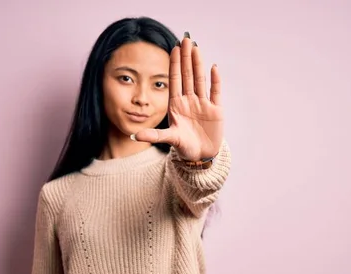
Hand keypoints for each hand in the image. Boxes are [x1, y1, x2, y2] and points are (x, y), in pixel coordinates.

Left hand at [132, 33, 222, 160]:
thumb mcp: (169, 139)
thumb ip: (154, 136)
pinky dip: (215, 80)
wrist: (201, 157)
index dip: (174, 64)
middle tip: (186, 39)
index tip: (173, 48)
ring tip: (197, 47)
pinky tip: (213, 67)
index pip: (175, 80)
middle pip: (188, 75)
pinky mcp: (216, 110)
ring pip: (200, 79)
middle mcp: (189, 101)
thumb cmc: (184, 147)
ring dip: (199, 64)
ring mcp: (202, 104)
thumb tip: (134, 136)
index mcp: (176, 105)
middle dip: (186, 57)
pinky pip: (215, 91)